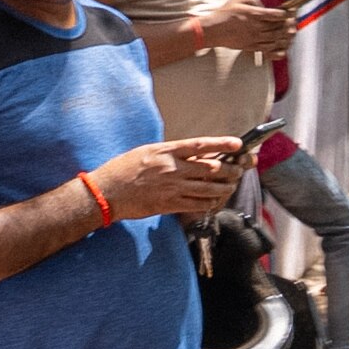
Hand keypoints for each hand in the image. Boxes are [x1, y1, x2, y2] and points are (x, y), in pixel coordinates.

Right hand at [96, 139, 244, 221]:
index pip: (201, 145)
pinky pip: (198, 204)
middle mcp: (172, 168)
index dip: (222, 143)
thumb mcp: (148, 152)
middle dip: (231, 169)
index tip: (239, 144)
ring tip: (231, 186)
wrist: (107, 192)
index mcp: (166, 151)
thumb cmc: (124, 169)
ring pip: (209, 188)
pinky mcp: (169, 204)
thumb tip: (195, 155)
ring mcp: (172, 188)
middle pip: (212, 168)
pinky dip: (210, 203)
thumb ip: (171, 153)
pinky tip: (215, 201)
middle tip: (241, 168)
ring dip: (225, 187)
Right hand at [194, 0, 292, 58]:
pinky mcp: (251, 47)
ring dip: (285, 36)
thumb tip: (263, 6)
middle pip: (278, 27)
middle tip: (293, 23)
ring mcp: (254, 38)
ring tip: (290, 34)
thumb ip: (253, 0)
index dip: (285, 14)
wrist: (213, 31)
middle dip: (288, 25)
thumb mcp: (237, 0)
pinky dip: (278, 48)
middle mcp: (256, 27)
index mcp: (253, 14)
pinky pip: (268, 49)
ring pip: (275, 39)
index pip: (275, 14)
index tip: (288, 13)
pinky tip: (283, 46)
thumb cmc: (224, 13)